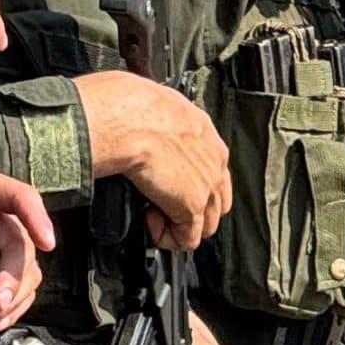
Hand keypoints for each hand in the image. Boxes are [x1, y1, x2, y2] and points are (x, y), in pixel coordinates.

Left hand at [0, 168, 52, 328]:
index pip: (20, 196)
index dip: (35, 216)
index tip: (46, 241)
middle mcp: (3, 216)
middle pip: (23, 245)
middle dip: (13, 279)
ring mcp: (7, 243)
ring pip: (27, 272)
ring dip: (12, 300)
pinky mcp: (5, 268)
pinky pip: (22, 289)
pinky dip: (13, 308)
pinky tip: (1, 319)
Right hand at [74, 72, 230, 249]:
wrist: (127, 119)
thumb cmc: (130, 106)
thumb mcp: (154, 106)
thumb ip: (159, 126)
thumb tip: (144, 133)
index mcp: (205, 132)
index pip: (214, 169)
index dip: (191, 184)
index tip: (168, 186)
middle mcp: (213, 159)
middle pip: (216, 201)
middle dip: (190, 211)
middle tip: (160, 205)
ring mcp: (206, 184)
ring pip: (206, 224)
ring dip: (178, 225)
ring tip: (151, 215)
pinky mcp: (191, 205)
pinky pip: (187, 239)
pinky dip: (167, 238)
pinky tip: (149, 223)